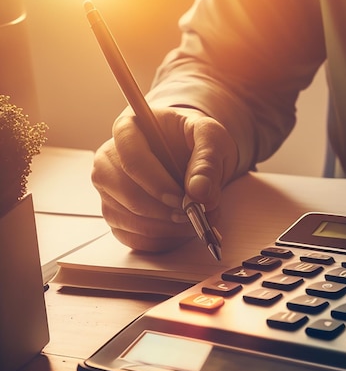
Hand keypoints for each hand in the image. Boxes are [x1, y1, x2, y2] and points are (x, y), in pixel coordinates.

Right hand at [92, 107, 237, 251]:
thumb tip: (199, 192)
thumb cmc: (196, 140)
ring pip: (129, 220)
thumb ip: (208, 161)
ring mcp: (109, 190)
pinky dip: (162, 240)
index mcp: (128, 129)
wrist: (192, 153)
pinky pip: (133, 238)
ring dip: (167, 228)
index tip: (184, 199)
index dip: (158, 184)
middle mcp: (108, 159)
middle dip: (165, 212)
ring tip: (196, 220)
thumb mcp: (212, 139)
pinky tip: (181, 230)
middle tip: (194, 215)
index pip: (132, 160)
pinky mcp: (117, 215)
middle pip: (127, 194)